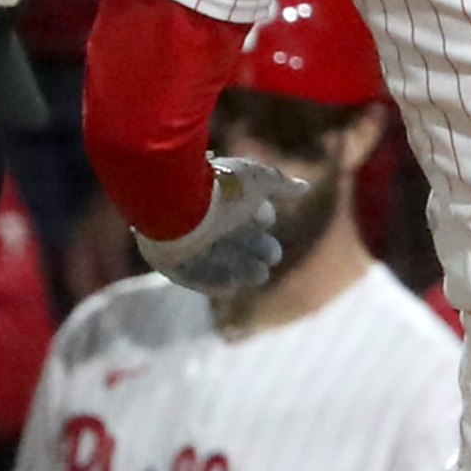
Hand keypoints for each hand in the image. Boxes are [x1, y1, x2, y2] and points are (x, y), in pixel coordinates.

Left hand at [135, 153, 303, 295]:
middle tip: (273, 256)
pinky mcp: (166, 260)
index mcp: (213, 195)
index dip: (257, 217)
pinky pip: (192, 276)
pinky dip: (212, 282)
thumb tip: (304, 187)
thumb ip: (280, 184)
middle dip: (254, 247)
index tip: (269, 221)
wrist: (177, 201)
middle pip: (229, 237)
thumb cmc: (220, 187)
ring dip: (240, 268)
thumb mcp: (257, 181)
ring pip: (214, 258)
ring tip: (261, 274)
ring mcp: (179, 239)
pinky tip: (232, 289)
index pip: (237, 209)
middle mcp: (194, 217)